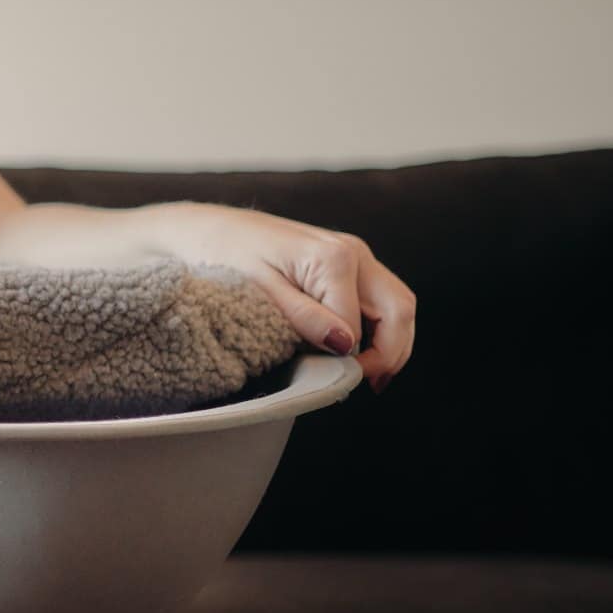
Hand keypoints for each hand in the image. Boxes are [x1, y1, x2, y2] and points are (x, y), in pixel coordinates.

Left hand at [147, 203, 415, 391]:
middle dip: (391, 353)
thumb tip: (347, 345)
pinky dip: (381, 326)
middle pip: (400, 310)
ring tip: (370, 374)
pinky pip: (381, 297)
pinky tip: (361, 350)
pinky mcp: (349, 260)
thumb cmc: (227, 256)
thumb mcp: (261, 293)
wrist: (212, 228)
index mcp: (334, 259)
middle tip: (369, 384)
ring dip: (392, 342)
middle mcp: (355, 252)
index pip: (359, 326)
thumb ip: (305, 319)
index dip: (350, 359)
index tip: (329, 380)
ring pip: (398, 304)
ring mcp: (356, 253)